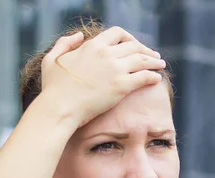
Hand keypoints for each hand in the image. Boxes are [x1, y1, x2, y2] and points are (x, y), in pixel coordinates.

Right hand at [41, 27, 165, 129]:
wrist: (59, 107)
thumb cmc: (53, 88)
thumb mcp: (53, 59)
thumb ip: (65, 44)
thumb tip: (79, 35)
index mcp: (92, 45)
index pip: (117, 34)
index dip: (129, 39)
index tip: (134, 45)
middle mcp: (106, 53)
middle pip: (134, 45)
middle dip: (146, 49)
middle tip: (154, 56)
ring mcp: (115, 69)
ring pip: (142, 59)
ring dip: (154, 61)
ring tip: (161, 64)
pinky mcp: (121, 86)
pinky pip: (144, 77)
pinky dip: (153, 76)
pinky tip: (158, 79)